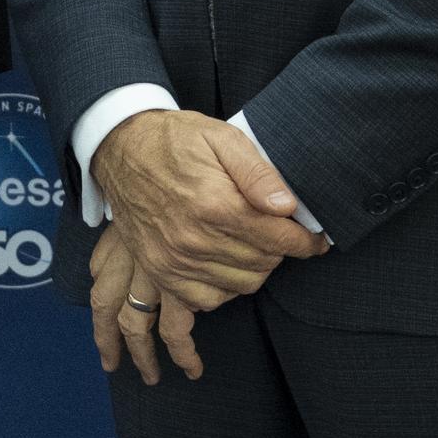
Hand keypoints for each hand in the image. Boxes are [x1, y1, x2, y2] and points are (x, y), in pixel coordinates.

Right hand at [93, 107, 326, 386]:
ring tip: (257, 245)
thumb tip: (288, 205)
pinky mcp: (160, 271)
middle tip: (282, 233)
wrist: (120, 149)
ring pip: (242, 285)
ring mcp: (174, 260)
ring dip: (258, 268)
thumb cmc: (175, 140)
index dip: (306, 241)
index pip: (279, 239)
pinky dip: (226, 287)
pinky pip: (208, 299)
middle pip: (264, 264)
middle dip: (282, 250)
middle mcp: (194, 239)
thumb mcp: (221, 138)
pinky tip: (228, 263)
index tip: (316, 239)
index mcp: (214, 204)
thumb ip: (258, 173)